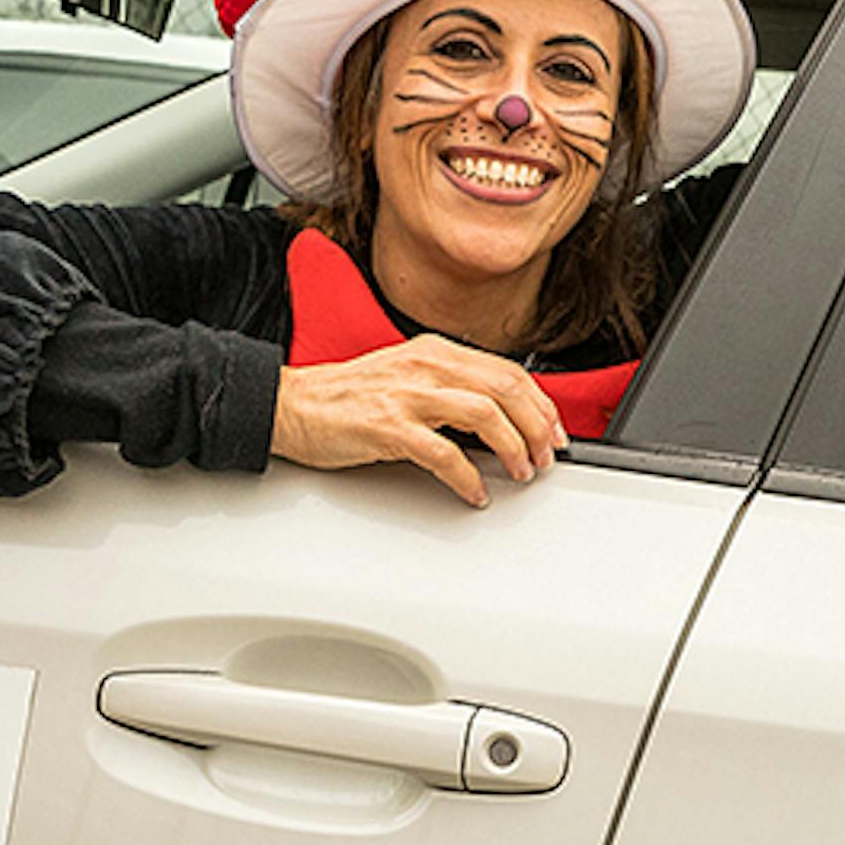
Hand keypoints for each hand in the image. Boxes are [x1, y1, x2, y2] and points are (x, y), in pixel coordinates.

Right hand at [270, 335, 567, 506]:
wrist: (291, 405)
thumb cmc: (348, 397)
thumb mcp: (408, 376)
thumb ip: (451, 389)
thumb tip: (499, 418)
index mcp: (435, 351)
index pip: (507, 372)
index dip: (540, 404)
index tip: (553, 430)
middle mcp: (426, 366)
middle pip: (505, 390)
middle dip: (537, 426)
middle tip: (546, 456)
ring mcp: (407, 395)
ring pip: (484, 415)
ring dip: (513, 448)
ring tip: (521, 472)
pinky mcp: (387, 428)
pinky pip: (443, 454)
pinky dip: (468, 477)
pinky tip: (476, 492)